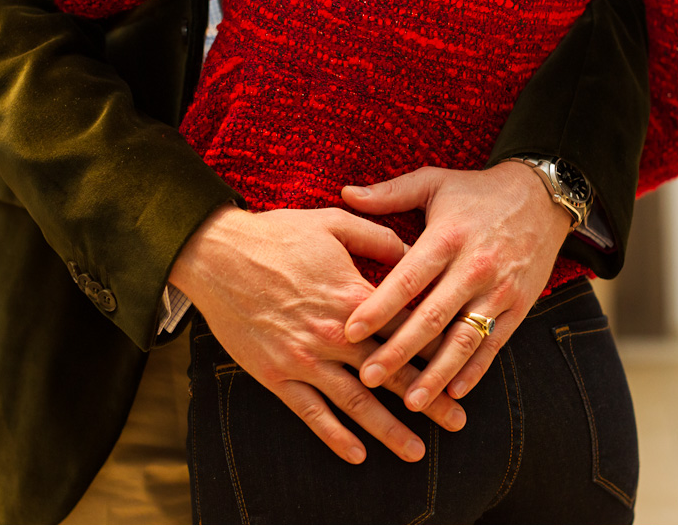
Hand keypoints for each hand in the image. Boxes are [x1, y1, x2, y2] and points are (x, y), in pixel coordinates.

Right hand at [169, 205, 467, 464]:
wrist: (216, 255)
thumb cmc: (276, 235)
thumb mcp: (334, 222)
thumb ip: (378, 237)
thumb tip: (412, 250)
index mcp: (354, 298)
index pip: (406, 331)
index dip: (437, 352)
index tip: (461, 370)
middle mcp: (335, 335)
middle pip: (390, 374)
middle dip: (426, 400)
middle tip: (456, 423)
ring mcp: (304, 359)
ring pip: (355, 402)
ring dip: (387, 429)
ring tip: (416, 452)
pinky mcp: (276, 374)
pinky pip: (310, 412)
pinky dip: (333, 436)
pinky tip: (356, 455)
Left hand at [341, 162, 570, 411]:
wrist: (544, 196)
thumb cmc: (478, 190)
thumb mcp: (434, 181)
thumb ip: (389, 193)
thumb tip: (345, 193)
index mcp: (447, 237)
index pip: (407, 279)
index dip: (378, 307)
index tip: (349, 331)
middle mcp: (474, 268)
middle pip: (431, 317)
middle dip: (398, 351)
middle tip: (367, 376)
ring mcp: (499, 290)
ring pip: (464, 339)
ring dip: (437, 373)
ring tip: (410, 400)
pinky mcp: (519, 306)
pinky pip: (494, 344)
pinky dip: (475, 370)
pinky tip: (453, 392)